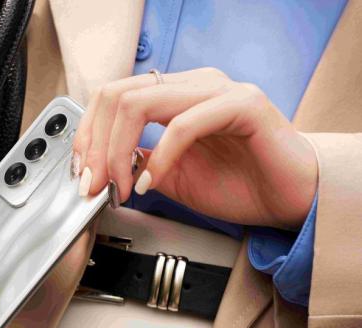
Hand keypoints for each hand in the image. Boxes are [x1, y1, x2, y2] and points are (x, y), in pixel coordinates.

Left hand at [72, 68, 318, 228]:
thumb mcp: (170, 177)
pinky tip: (153, 184)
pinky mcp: (243, 105)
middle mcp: (192, 85)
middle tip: (93, 184)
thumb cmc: (239, 186)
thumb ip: (136, 164)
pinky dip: (160, 158)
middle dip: (94, 145)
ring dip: (117, 151)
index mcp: (173, 96)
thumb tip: (99, 166)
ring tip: (121, 187)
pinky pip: (184, 124)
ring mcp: (217, 90)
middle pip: (116, 95)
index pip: (111, 97)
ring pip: (140, 102)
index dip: (87, 135)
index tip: (81, 173)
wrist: (288, 201)